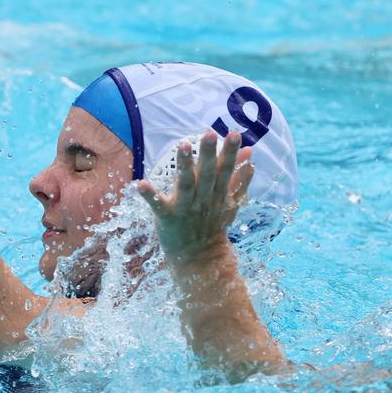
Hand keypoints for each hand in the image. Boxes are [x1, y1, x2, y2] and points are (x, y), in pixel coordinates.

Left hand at [137, 131, 254, 266]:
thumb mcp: (230, 203)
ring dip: (185, 166)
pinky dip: (150, 196)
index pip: (226, 171)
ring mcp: (185, 208)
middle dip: (209, 154)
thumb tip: (250, 156)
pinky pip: (157, 205)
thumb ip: (239, 179)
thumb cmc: (213, 225)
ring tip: (183, 145)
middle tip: (210, 133)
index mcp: (218, 194)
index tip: (235, 134)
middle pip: (207, 174)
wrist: (200, 259)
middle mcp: (203, 199)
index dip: (230, 153)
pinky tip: (140, 184)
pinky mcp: (167, 217)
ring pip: (186, 184)